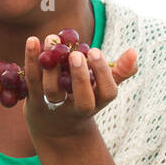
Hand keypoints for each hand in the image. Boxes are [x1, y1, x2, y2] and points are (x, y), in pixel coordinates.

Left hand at [22, 34, 136, 141]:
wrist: (53, 125)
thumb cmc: (84, 96)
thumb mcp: (103, 87)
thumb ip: (120, 70)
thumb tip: (134, 52)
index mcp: (98, 102)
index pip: (107, 93)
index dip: (103, 74)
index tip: (96, 52)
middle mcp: (77, 108)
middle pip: (82, 98)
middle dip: (80, 77)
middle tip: (76, 54)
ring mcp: (55, 106)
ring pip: (53, 90)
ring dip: (51, 65)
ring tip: (52, 39)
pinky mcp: (34, 100)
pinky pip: (32, 80)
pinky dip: (31, 60)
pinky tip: (33, 40)